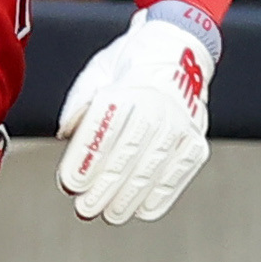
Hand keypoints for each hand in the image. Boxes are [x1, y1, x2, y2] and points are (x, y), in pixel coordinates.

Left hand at [53, 12, 210, 225]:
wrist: (179, 48)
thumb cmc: (132, 63)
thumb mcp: (98, 72)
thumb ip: (79, 104)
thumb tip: (65, 134)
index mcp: (126, 89)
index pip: (102, 131)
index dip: (84, 161)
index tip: (70, 184)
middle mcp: (156, 106)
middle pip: (126, 155)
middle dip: (103, 187)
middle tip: (85, 208)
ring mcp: (179, 124)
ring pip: (151, 168)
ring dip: (129, 197)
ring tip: (111, 214)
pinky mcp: (195, 138)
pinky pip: (179, 172)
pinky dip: (161, 195)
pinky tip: (143, 210)